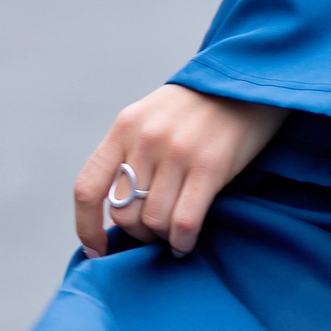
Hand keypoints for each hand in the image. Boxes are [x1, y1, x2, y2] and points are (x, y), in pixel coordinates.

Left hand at [73, 85, 285, 258]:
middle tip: (154, 230)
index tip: (96, 250)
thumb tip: (116, 216)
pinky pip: (184, 222)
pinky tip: (185, 242)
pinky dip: (182, 241)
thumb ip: (130, 157)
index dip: (86, 227)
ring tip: (174, 232)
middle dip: (137, 232)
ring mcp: (177, 151)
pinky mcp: (209, 165)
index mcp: (124, 127)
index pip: (88, 188)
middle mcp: (146, 139)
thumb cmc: (195, 109)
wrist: (244, 80)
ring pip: (154, 222)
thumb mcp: (151, 119)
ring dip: (162, 236)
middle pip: (124, 213)